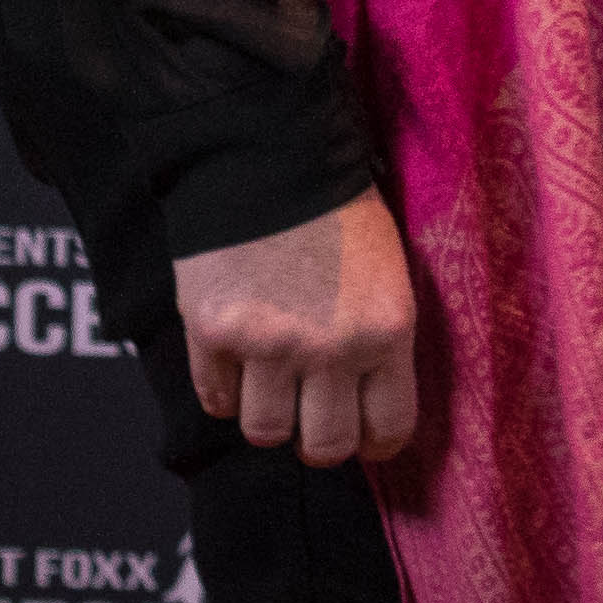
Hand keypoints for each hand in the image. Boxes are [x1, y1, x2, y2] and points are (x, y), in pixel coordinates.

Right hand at [175, 188, 419, 465]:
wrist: (270, 156)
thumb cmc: (339, 211)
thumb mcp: (388, 272)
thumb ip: (379, 337)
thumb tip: (367, 400)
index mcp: (387, 329)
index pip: (389, 427)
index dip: (375, 441)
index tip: (364, 435)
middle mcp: (331, 347)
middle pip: (325, 446)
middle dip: (319, 441)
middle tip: (312, 419)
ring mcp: (268, 344)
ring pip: (265, 431)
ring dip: (268, 415)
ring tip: (271, 385)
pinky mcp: (213, 332)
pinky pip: (216, 399)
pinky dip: (224, 390)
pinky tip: (234, 363)